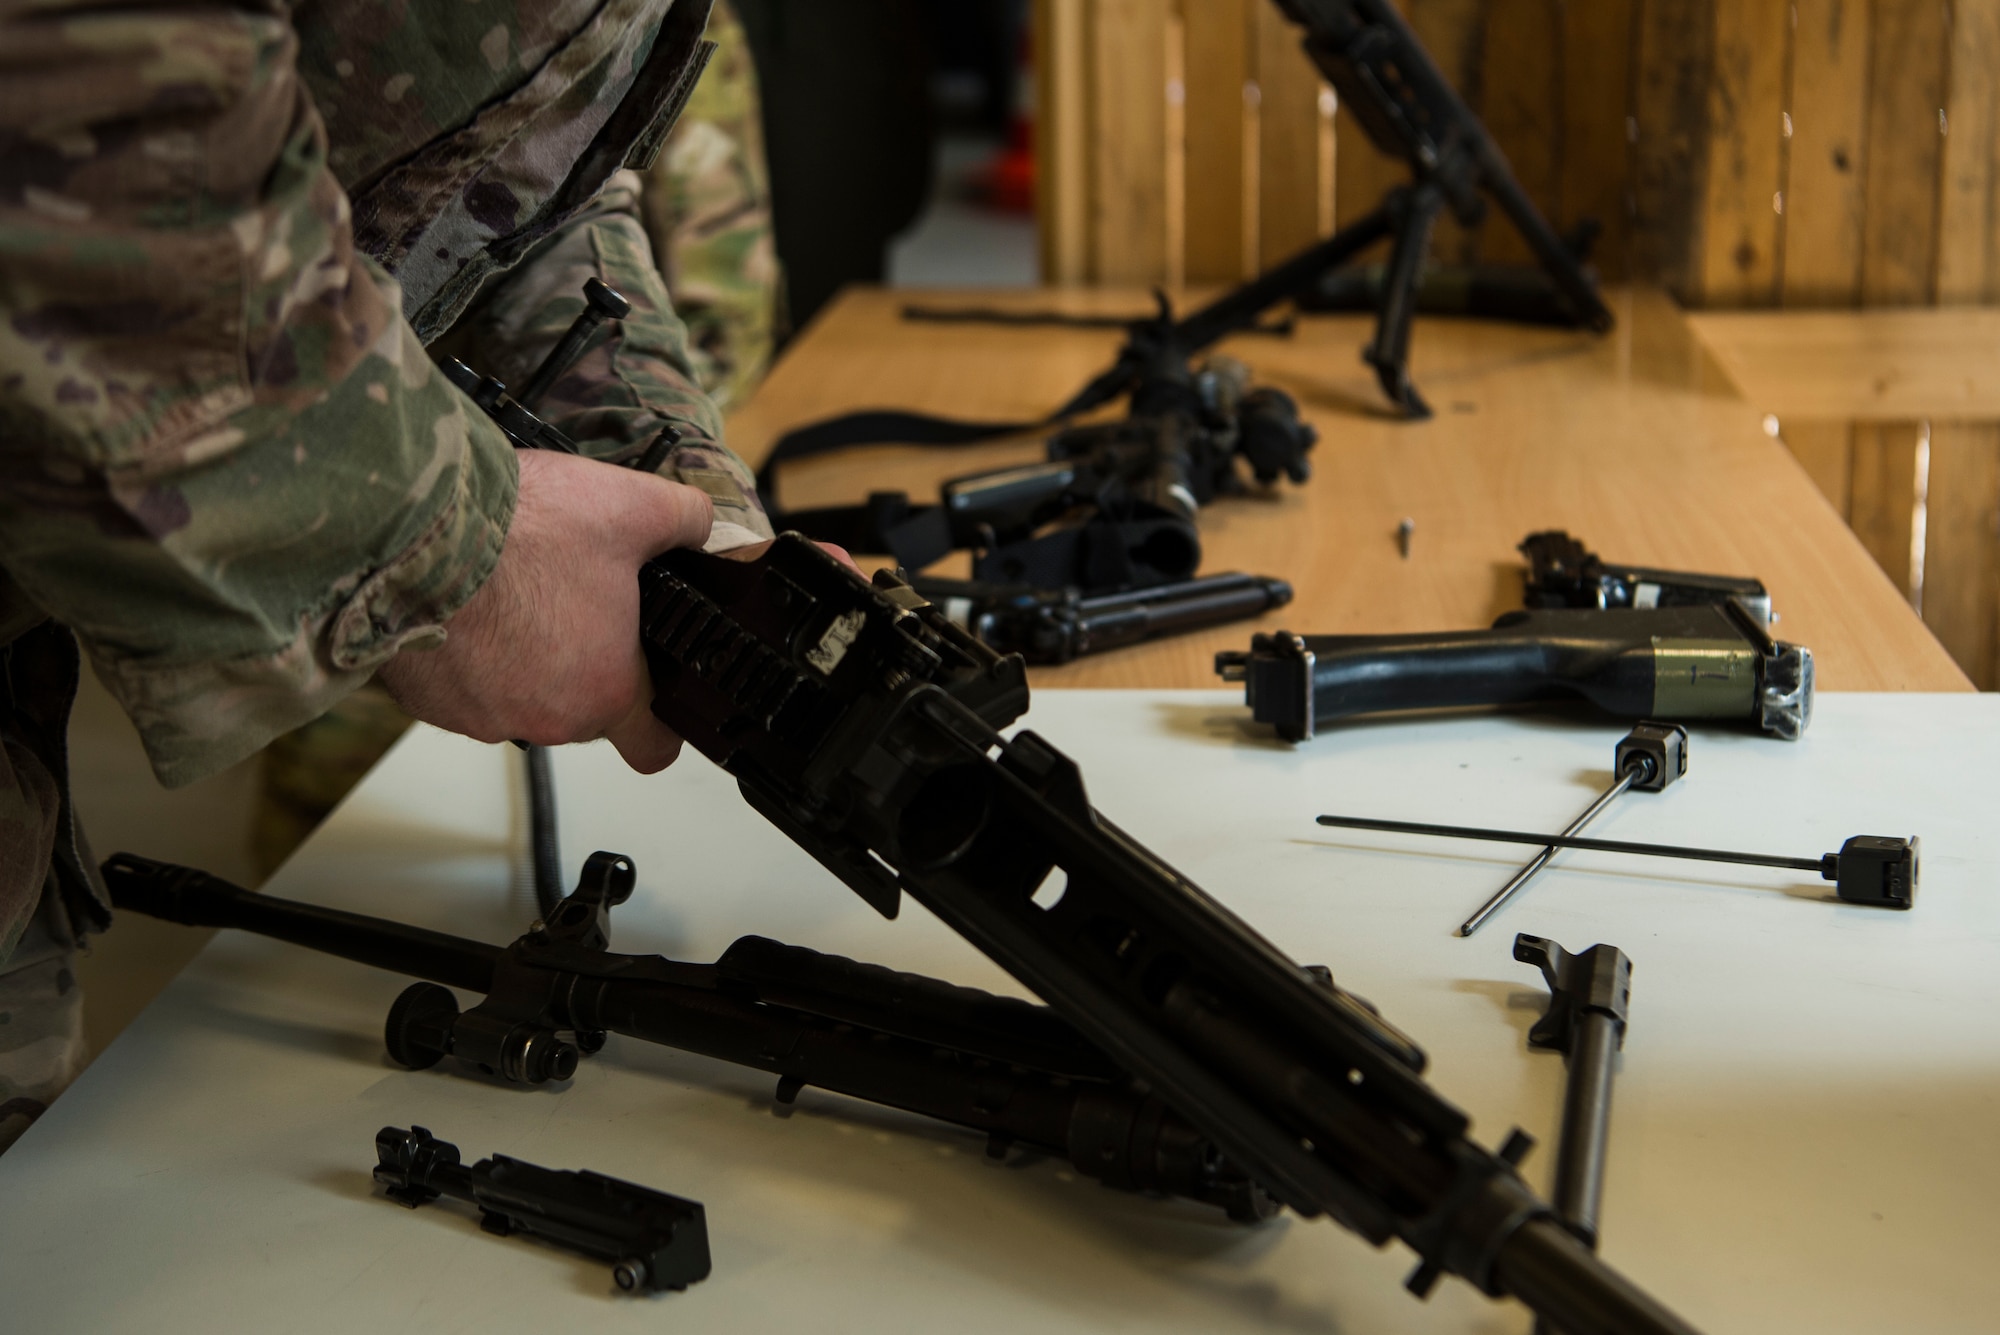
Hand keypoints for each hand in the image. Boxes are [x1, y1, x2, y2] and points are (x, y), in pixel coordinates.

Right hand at [378, 449, 711, 772]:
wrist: (416, 527)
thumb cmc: (522, 528)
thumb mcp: (633, 505)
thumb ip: (686, 521)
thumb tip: (702, 525)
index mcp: (605, 690)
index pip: (652, 748)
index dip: (659, 723)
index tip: (653, 691)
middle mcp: (544, 717)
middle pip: (583, 710)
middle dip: (584, 663)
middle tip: (575, 602)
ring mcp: (480, 715)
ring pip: (519, 697)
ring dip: (522, 658)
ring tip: (516, 593)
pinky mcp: (428, 701)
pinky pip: (462, 687)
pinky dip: (468, 656)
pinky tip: (470, 605)